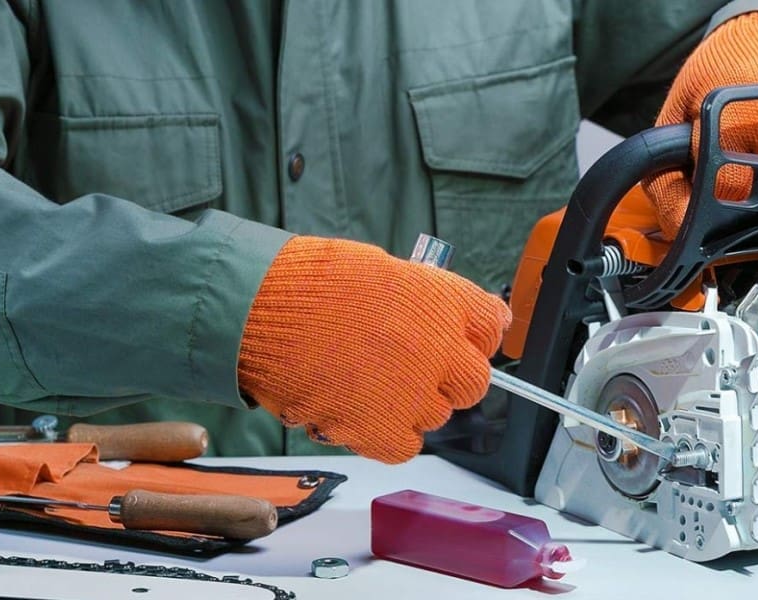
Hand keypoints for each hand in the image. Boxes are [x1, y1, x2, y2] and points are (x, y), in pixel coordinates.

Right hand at [238, 236, 510, 463]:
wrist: (264, 311)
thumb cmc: (311, 284)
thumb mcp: (383, 272)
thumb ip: (424, 298)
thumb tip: (448, 315)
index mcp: (444, 302)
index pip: (493, 324)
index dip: (474, 335)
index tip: (461, 338)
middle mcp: (441, 350)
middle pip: (474, 381)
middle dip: (450, 377)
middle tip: (415, 369)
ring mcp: (414, 394)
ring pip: (437, 415)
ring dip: (413, 404)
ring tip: (370, 384)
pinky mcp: (382, 430)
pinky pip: (406, 445)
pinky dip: (390, 434)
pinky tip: (365, 411)